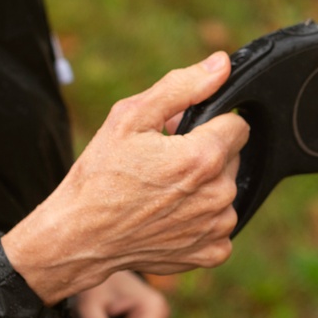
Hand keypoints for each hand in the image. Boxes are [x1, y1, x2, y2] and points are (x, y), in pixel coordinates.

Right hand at [2, 52, 248, 304]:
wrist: (79, 237)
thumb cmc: (100, 175)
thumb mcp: (130, 117)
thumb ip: (182, 87)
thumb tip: (222, 65)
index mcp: (204, 157)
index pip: (238, 125)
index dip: (209, 124)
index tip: (180, 135)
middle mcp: (219, 194)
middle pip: (232, 158)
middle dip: (205, 154)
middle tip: (164, 162)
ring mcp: (217, 227)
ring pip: (226, 191)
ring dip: (204, 187)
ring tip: (163, 191)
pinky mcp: (213, 252)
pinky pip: (220, 225)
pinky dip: (201, 220)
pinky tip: (169, 217)